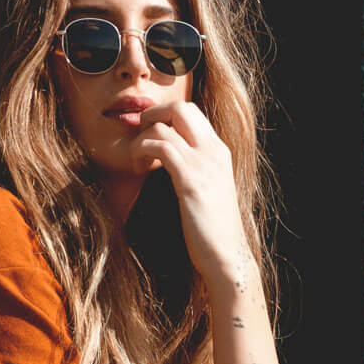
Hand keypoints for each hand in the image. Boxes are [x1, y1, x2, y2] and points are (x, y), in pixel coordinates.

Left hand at [132, 102, 256, 296]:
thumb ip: (195, 170)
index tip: (150, 135)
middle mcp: (214, 151)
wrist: (227, 256)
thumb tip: (171, 162)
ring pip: (166, 123)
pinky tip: (138, 168)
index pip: (192, 113)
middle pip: (180, 107)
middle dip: (153, 115)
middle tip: (139, 137)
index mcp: (219, 151)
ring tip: (136, 160)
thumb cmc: (213, 231)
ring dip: (142, 137)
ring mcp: (204, 163)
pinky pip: (160, 146)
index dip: (166, 117)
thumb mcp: (208, 190)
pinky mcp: (190, 180)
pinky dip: (142, 150)